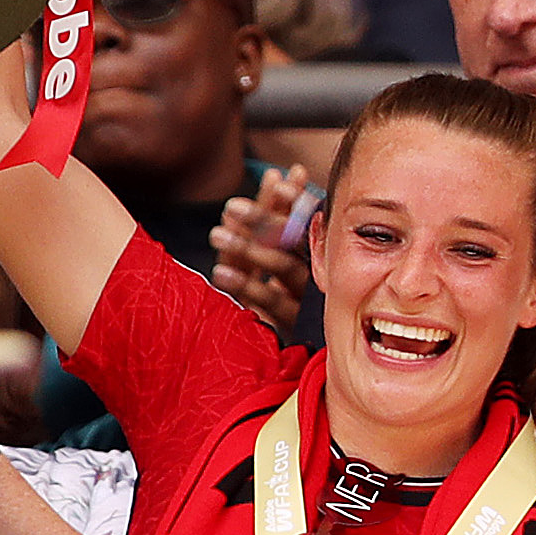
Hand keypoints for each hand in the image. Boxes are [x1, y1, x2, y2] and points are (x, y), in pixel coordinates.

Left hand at [210, 165, 312, 332]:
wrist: (295, 357)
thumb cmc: (280, 296)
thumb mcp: (266, 260)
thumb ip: (262, 228)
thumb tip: (247, 196)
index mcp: (319, 254)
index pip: (309, 219)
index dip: (293, 198)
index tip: (278, 176)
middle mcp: (320, 276)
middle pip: (296, 240)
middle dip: (266, 219)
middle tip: (233, 205)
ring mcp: (309, 301)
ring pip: (285, 270)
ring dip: (250, 248)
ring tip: (216, 233)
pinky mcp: (296, 327)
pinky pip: (271, 304)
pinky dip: (246, 286)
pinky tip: (219, 272)